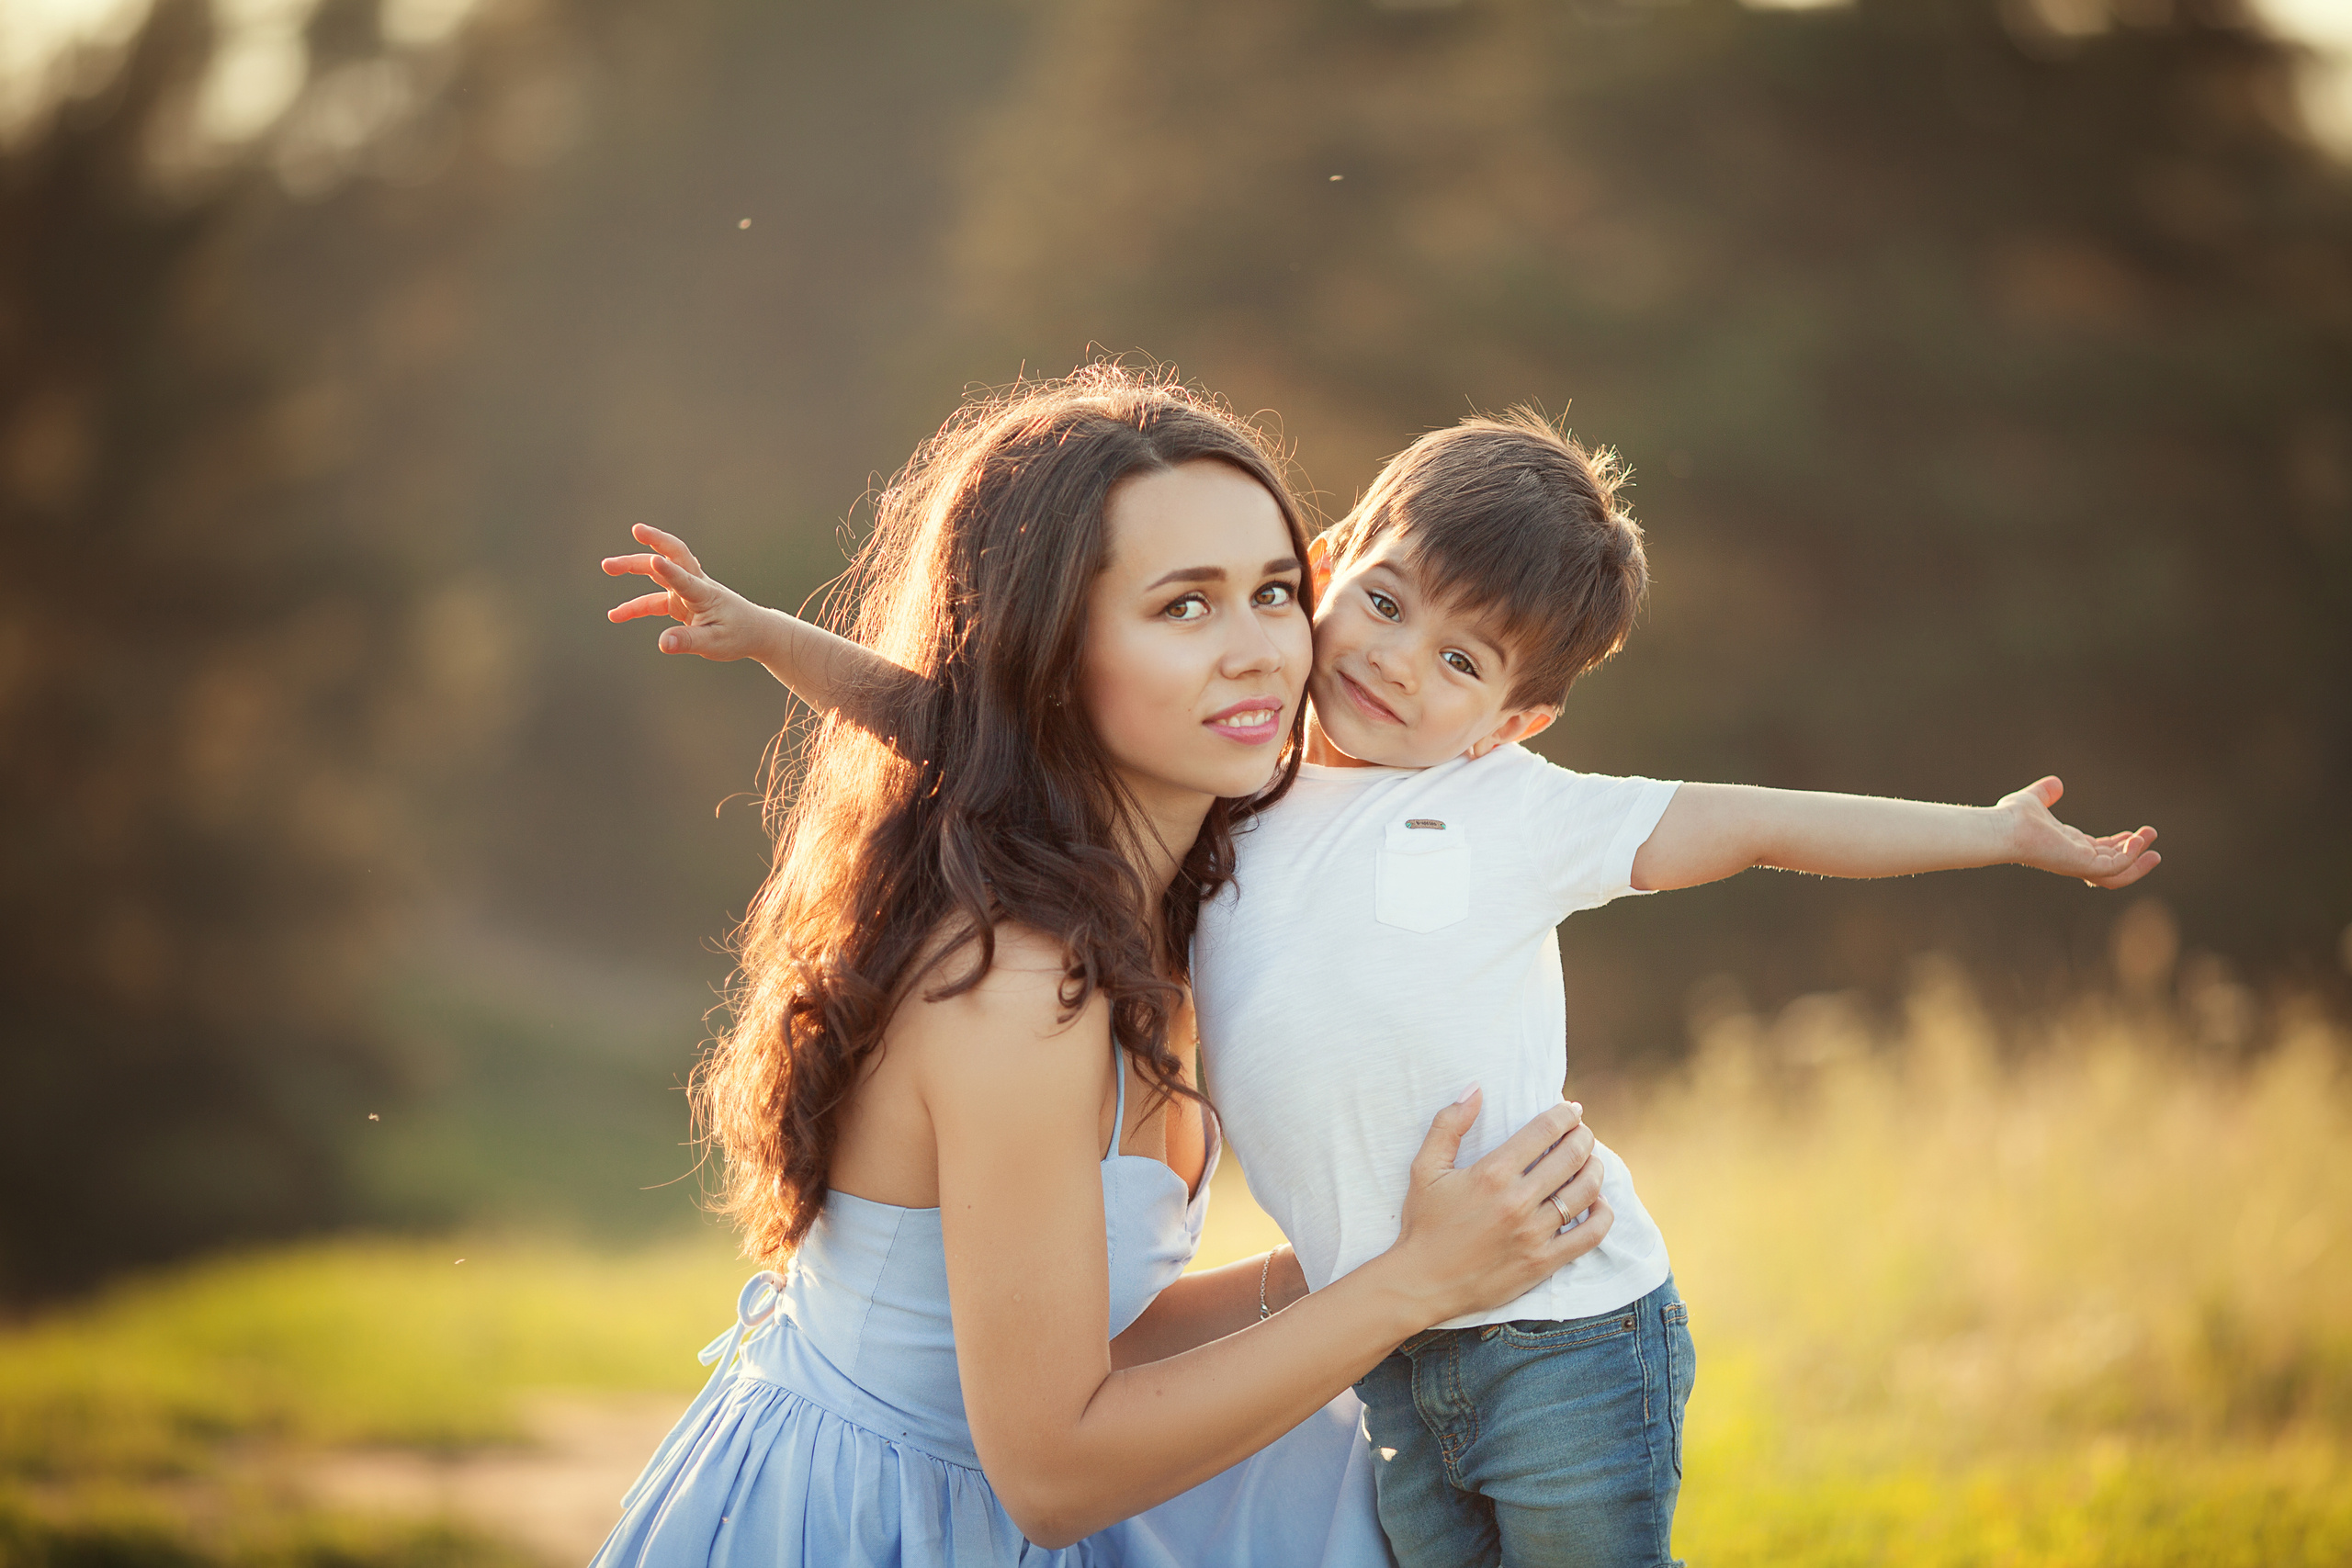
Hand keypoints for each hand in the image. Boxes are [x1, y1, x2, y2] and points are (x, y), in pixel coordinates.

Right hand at [602, 524, 781, 662]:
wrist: (754, 632)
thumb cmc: (739, 635)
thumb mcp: (714, 644)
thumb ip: (687, 641)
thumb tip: (662, 643)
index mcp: (706, 594)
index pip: (686, 579)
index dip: (670, 571)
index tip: (655, 560)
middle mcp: (695, 586)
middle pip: (673, 556)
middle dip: (654, 541)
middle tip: (636, 529)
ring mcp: (686, 592)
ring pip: (657, 573)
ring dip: (633, 566)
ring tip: (607, 566)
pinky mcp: (680, 601)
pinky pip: (653, 601)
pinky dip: (634, 607)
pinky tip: (615, 615)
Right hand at [1379, 1091, 1612, 1325]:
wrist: (1422, 1283)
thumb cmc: (1424, 1223)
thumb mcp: (1425, 1168)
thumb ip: (1448, 1125)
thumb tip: (1475, 1089)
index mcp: (1491, 1173)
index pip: (1545, 1131)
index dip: (1565, 1114)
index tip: (1571, 1110)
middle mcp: (1517, 1201)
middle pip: (1572, 1156)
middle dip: (1584, 1136)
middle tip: (1582, 1133)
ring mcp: (1534, 1233)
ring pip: (1585, 1191)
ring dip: (1595, 1169)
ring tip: (1591, 1161)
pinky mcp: (1543, 1262)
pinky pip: (1590, 1235)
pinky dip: (1603, 1214)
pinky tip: (1599, 1203)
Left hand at [1998, 776, 2160, 888]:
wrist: (2003, 828)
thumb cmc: (2011, 818)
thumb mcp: (2033, 800)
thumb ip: (2045, 793)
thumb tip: (2056, 784)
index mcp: (2067, 846)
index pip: (2099, 850)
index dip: (2120, 844)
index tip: (2137, 833)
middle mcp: (2074, 858)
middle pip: (2112, 862)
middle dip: (2134, 851)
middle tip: (2151, 834)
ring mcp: (2078, 864)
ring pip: (2117, 872)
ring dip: (2138, 860)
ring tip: (2152, 842)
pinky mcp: (2080, 864)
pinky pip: (2113, 867)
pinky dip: (2129, 857)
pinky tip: (2138, 840)